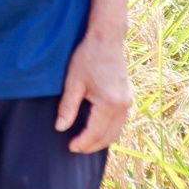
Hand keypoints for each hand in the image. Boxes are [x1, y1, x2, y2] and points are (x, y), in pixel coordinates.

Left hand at [56, 29, 132, 153]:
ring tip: (85, 143)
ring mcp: (128, 101)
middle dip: (92, 146)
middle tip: (75, 148)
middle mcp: (123, 105)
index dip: (82, 143)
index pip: (96, 132)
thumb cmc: (87, 57)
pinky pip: (120, 121)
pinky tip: (97, 130)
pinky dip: (109, 130)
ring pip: (117, 130)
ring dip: (102, 140)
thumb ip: (68, 107)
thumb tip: (60, 128)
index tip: (70, 147)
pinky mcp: (128, 97)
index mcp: (110, 103)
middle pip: (109, 136)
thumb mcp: (73, 82)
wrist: (106, 39)